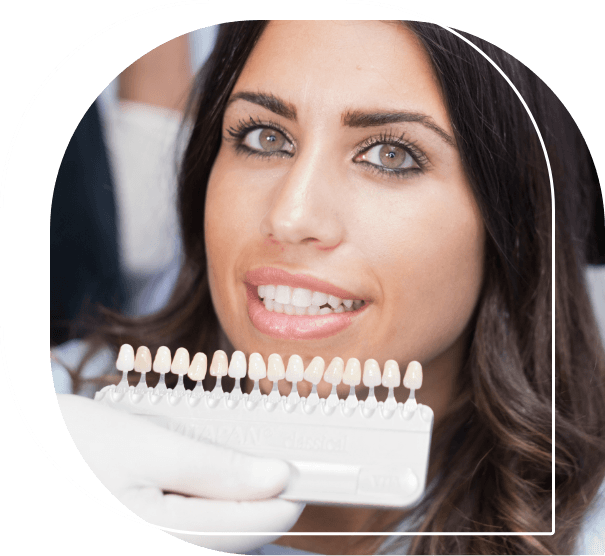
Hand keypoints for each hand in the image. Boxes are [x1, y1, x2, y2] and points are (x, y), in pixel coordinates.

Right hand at [57, 394, 303, 552]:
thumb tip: (277, 477)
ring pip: (213, 535)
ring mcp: (151, 548)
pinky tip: (197, 478)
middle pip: (234, 535)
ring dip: (231, 501)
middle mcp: (159, 551)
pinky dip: (205, 506)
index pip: (252, 527)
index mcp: (161, 539)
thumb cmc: (74, 445)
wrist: (27, 453)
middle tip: (270, 455)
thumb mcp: (149, 447)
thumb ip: (216, 470)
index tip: (310, 469)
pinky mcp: (145, 540)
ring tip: (230, 463)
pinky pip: (190, 533)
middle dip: (257, 496)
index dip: (287, 496)